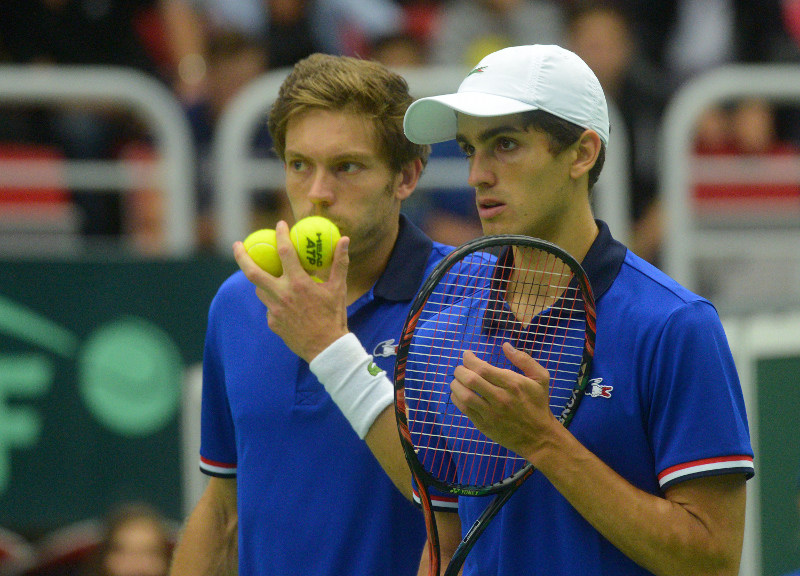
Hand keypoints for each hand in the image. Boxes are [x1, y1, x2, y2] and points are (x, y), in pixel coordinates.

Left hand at [232, 220, 350, 361]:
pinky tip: (284, 302)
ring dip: (262, 281)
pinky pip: (269, 307)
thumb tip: (344, 239)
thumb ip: (339, 262)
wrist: (326, 348)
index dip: (281, 235)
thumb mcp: (339, 288)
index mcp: (298, 283)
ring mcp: (274, 310)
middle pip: (253, 272)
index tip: (279, 224)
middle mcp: (282, 295)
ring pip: (260, 290)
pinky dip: (274, 300)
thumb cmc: (334, 316)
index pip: (285, 252)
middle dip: (242, 256)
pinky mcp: (272, 323)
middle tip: (237, 244)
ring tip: (268, 275)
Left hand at [449, 342, 558, 463]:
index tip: (467, 355)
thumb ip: (524, 359)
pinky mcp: (484, 425)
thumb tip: (505, 345)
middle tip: (461, 368)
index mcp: (512, 383)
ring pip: (464, 395)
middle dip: (460, 370)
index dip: (469, 359)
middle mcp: (500, 398)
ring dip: (456, 384)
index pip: (482, 368)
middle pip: (470, 380)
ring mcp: (491, 413)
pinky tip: (459, 393)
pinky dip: (457, 399)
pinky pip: (464, 410)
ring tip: (457, 380)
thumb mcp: (540, 378)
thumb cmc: (538, 404)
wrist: (539, 437)